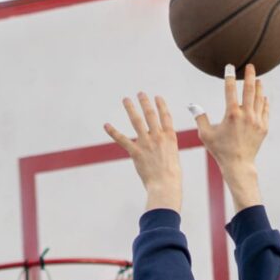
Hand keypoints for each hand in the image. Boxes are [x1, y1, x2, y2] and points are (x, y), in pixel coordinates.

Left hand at [104, 93, 183, 213]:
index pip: (166, 117)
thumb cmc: (172, 176)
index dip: (161, 106)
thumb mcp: (173, 157)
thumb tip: (162, 147)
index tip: (157, 97)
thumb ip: (166, 148)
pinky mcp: (135, 152)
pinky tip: (106, 125)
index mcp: (170, 137)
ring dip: (131, 108)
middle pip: (150, 115)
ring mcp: (146, 143)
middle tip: (140, 93)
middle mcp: (158, 137)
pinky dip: (113, 132)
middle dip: (145, 102)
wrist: (165, 185)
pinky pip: (122, 140)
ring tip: (126, 99)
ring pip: (137, 121)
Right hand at [193, 66, 267, 208]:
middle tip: (251, 66)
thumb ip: (200, 118)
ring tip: (258, 80)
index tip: (230, 67)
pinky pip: (265, 110)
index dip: (229, 76)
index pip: (230, 90)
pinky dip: (264, 102)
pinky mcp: (263, 127)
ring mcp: (257, 120)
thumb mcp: (206, 134)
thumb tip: (192, 105)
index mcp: (231, 114)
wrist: (238, 165)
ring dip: (259, 87)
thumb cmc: (220, 150)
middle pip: (250, 89)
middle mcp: (246, 115)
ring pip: (260, 98)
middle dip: (250, 76)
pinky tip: (264, 97)